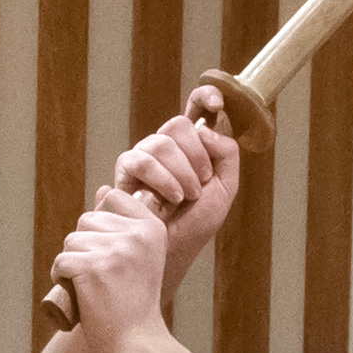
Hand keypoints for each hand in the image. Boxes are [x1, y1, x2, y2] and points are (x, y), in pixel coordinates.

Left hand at [48, 190, 172, 352]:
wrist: (136, 341)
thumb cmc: (134, 301)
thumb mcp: (141, 256)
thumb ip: (125, 223)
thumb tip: (102, 189)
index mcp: (151, 227)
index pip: (113, 199)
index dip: (102, 226)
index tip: (113, 256)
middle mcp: (136, 234)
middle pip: (88, 219)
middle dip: (85, 245)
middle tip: (99, 275)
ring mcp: (115, 249)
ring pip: (72, 240)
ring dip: (72, 262)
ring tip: (90, 286)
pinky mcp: (92, 266)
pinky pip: (61, 261)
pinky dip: (60, 277)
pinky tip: (76, 292)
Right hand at [115, 109, 240, 296]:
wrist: (170, 254)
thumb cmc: (194, 227)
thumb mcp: (225, 190)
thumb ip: (227, 154)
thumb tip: (205, 129)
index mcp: (193, 148)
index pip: (195, 110)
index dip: (203, 98)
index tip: (215, 103)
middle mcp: (167, 149)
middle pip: (178, 124)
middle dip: (195, 154)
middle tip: (200, 184)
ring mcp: (145, 158)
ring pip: (161, 141)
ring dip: (180, 172)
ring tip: (183, 199)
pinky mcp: (126, 172)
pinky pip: (142, 160)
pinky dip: (161, 179)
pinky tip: (167, 200)